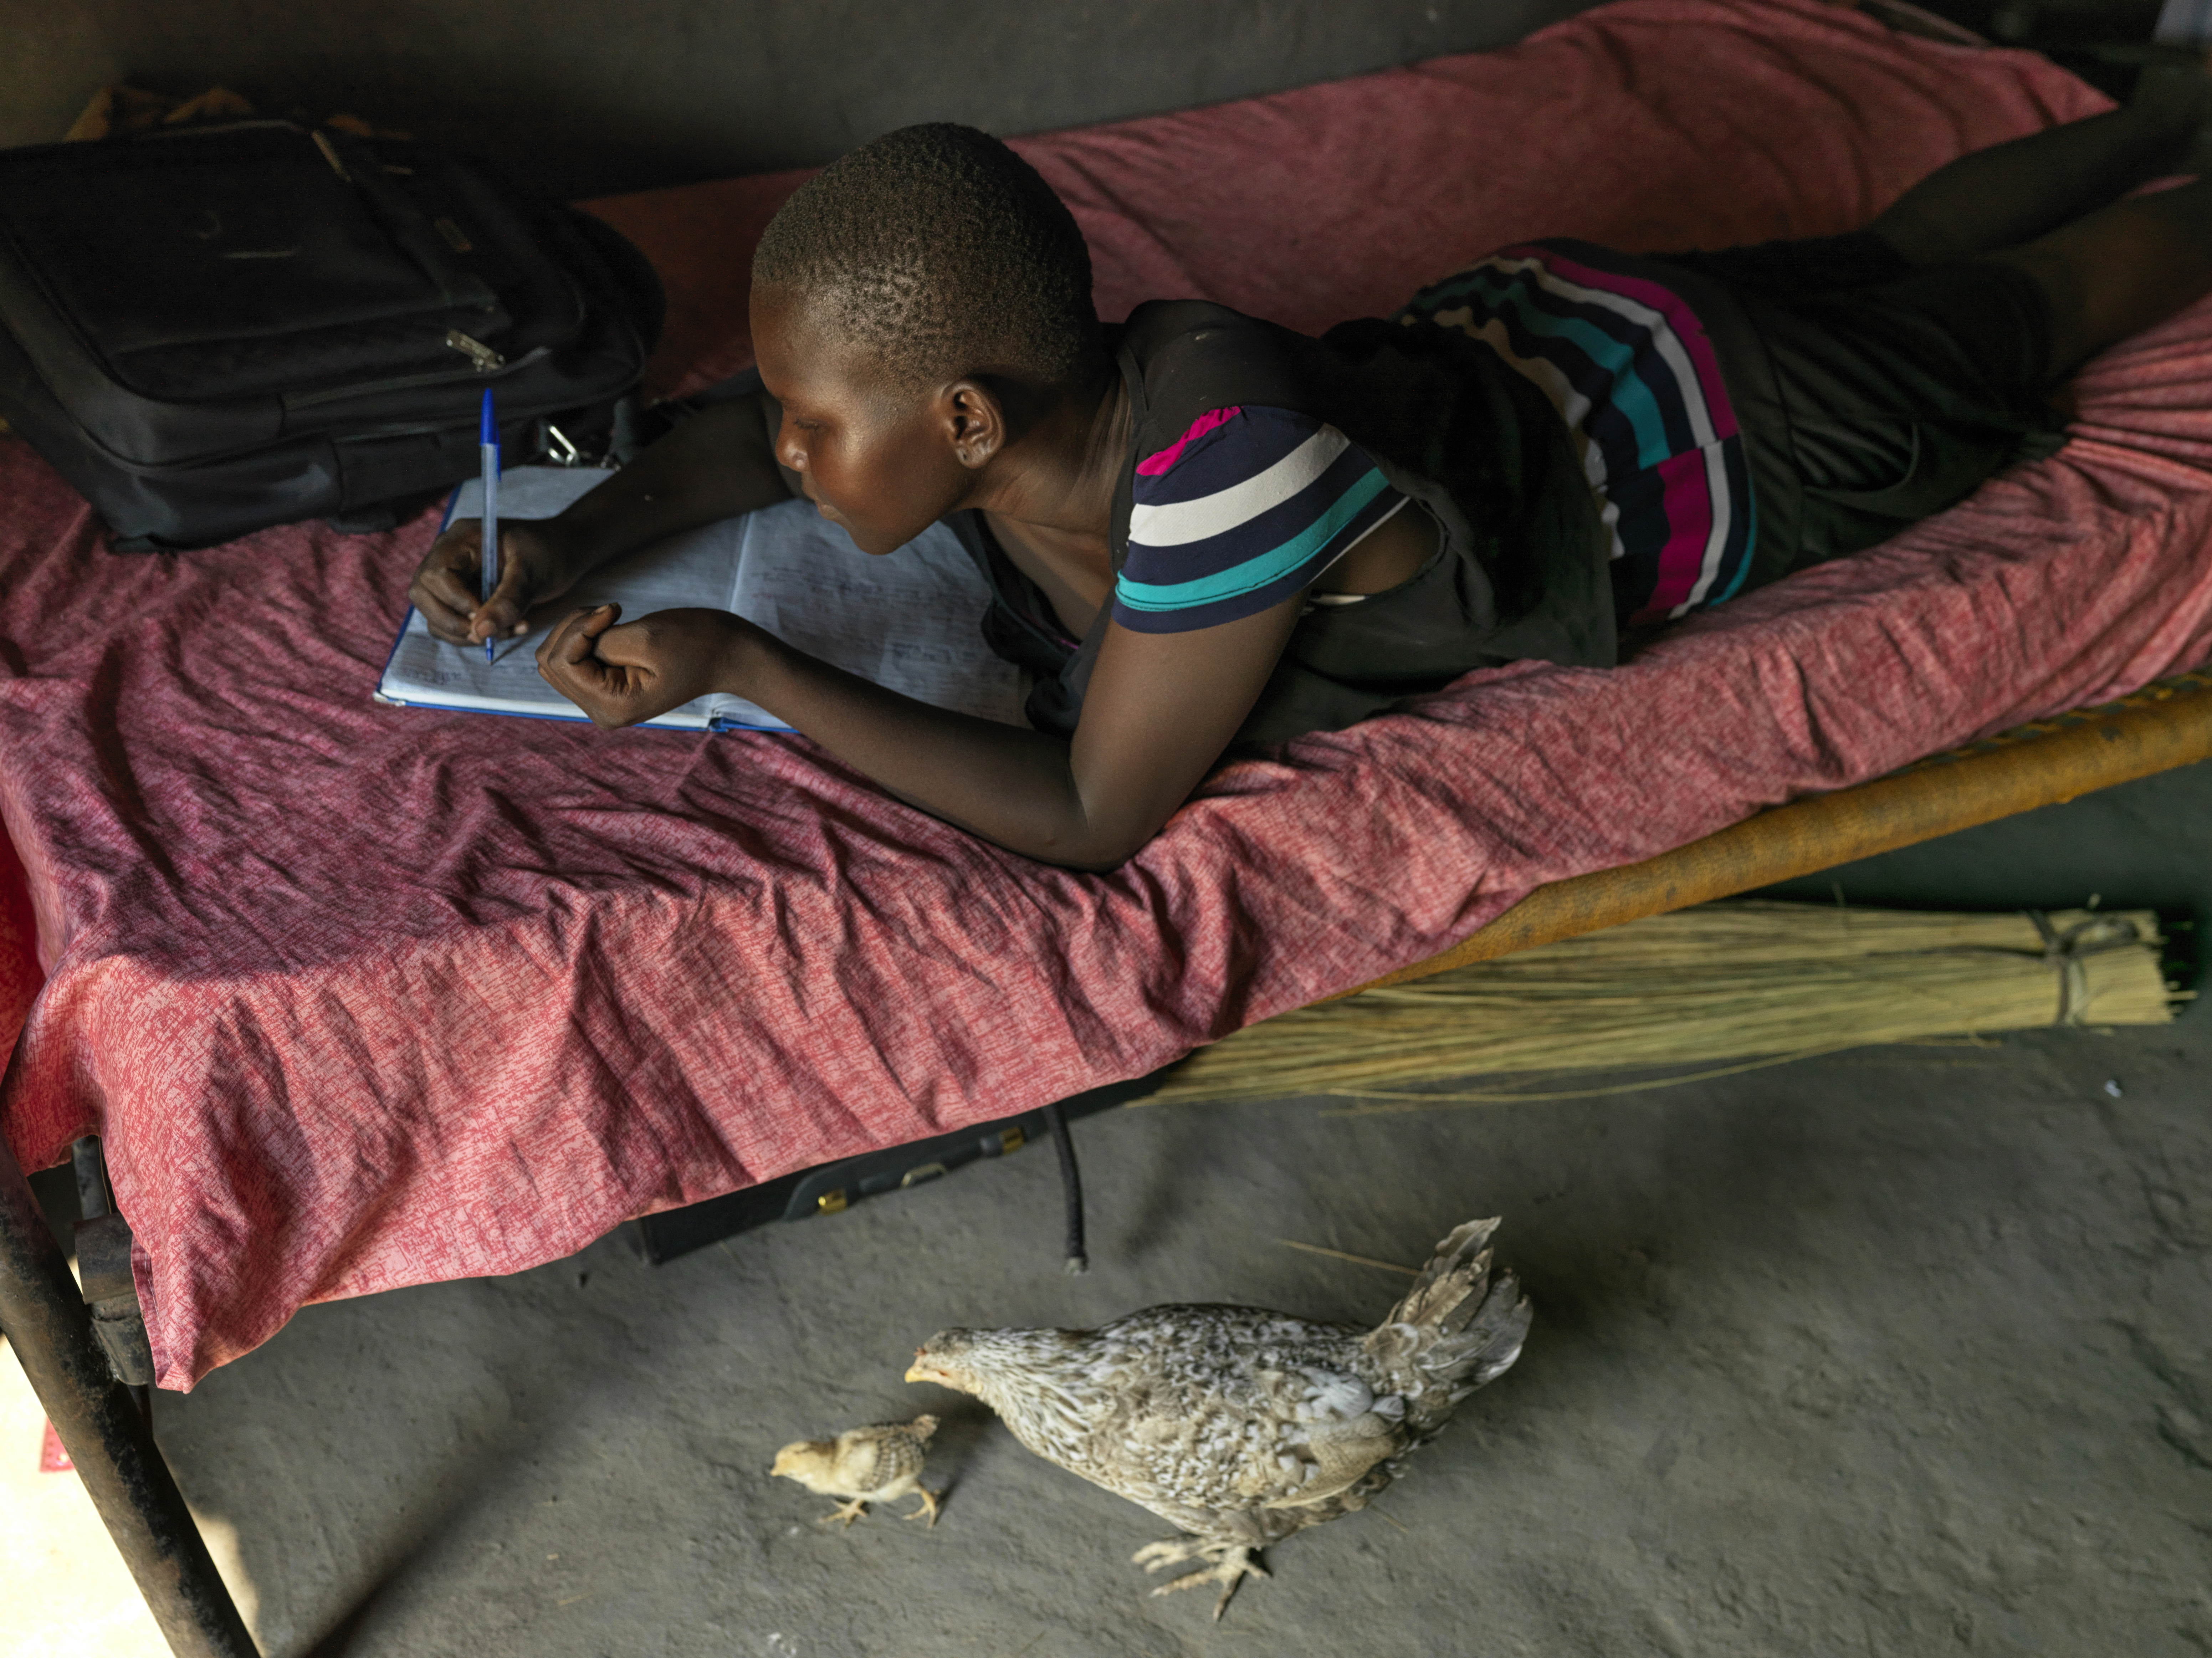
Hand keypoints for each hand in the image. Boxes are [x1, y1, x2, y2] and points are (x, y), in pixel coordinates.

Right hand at [407, 518, 581, 646]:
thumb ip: (509, 601)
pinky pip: (451, 622)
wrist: (563, 552)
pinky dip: (476, 633)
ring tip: (511, 629)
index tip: (486, 616)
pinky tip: (509, 628)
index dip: (457, 602)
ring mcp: (451, 576)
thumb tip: (479, 631)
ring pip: (434, 614)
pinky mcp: (460, 595)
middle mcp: (448, 556)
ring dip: (467, 633)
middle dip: (454, 622)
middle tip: (491, 633)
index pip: (435, 574)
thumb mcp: (534, 574)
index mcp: (462, 540)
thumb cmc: (550, 553)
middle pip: (423, 594)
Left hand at [535, 604, 755, 726]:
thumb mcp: (646, 638)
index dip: (579, 628)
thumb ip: (600, 641)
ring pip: (553, 659)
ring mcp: (600, 701)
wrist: (725, 654)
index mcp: (612, 708)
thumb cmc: (695, 644)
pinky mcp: (602, 686)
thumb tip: (568, 642)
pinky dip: (581, 634)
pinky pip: (569, 658)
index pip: (563, 663)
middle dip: (573, 628)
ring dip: (575, 629)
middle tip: (611, 612)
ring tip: (611, 617)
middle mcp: (601, 711)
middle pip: (550, 663)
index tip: (615, 610)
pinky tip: (609, 626)